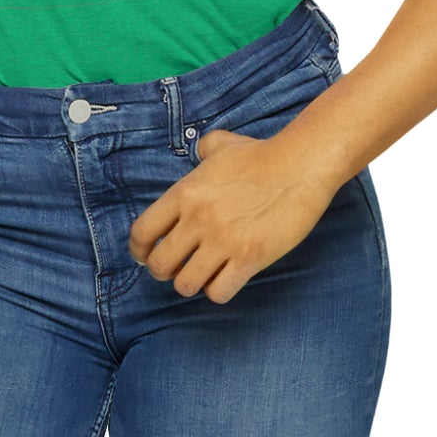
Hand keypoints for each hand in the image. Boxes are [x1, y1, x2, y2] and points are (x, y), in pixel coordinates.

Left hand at [126, 126, 338, 303]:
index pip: (142, 232)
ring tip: (199, 275)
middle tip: (174, 269)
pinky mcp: (249, 258)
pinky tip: (225, 278)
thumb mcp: (219, 145)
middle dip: (162, 271)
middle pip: (160, 264)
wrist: (298, 166)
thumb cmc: (259, 154)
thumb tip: (198, 153)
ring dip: (190, 284)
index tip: (144, 256)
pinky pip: (219, 291)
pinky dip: (217, 290)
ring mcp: (223, 241)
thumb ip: (201, 150)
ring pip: (186, 284)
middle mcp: (197, 219)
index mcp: (184, 193)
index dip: (138, 250)